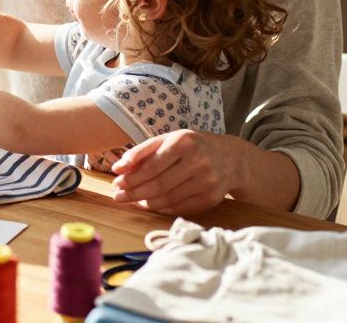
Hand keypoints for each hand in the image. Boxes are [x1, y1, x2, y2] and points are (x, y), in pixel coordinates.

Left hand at [109, 130, 235, 214]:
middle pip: (158, 185)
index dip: (131, 178)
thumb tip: (118, 168)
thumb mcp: (168, 139)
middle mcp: (198, 162)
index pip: (151, 167)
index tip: (116, 183)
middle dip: (134, 193)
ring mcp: (207, 182)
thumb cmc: (191, 146)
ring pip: (168, 199)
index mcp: (184, 143)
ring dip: (145, 202)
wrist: (230, 157)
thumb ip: (141, 151)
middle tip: (119, 196)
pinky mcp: (211, 198)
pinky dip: (161, 208)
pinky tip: (150, 204)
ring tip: (132, 200)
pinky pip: (180, 207)